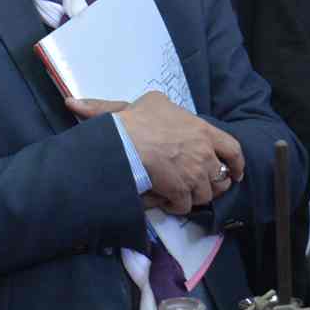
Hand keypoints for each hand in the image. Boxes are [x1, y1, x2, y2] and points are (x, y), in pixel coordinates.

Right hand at [66, 91, 244, 215]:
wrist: (125, 142)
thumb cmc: (131, 122)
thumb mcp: (134, 106)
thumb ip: (116, 106)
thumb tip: (73, 102)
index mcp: (201, 129)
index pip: (232, 148)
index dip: (235, 163)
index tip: (234, 172)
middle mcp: (203, 151)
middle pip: (220, 176)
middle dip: (212, 184)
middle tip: (199, 187)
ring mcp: (194, 172)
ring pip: (204, 193)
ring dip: (192, 196)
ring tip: (177, 194)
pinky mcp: (181, 190)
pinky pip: (185, 205)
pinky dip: (176, 206)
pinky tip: (164, 200)